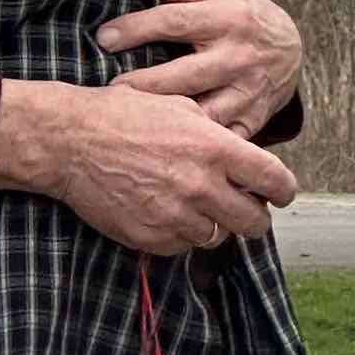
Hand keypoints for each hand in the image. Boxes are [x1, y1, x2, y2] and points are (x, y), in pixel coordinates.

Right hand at [0, 78, 296, 253]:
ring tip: (194, 205)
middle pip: (254, 222)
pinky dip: (180, 234)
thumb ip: (217, 134)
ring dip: (212, 225)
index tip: (279, 194)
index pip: (275, 181)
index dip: (283, 190)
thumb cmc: (123, 116)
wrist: (72, 141)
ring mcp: (176, 216)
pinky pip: (182, 246)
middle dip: (253, 217)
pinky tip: (165, 212)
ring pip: (217, 237)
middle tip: (243, 209)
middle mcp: (202, 186)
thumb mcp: (179, 107)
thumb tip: (241, 157)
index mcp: (215, 148)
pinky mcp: (152, 237)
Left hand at [95, 0, 303, 132]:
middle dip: (145, 84)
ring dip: (170, 120)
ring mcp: (247, 91)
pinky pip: (224, 139)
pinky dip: (200, 147)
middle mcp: (237, 56)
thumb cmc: (242, 16)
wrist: (294, 49)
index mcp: (226, 19)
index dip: (137, 28)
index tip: (103, 37)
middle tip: (110, 89)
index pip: (175, 21)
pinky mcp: (253, 119)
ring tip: (134, 122)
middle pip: (184, 74)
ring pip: (205, 112)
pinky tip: (169, 150)